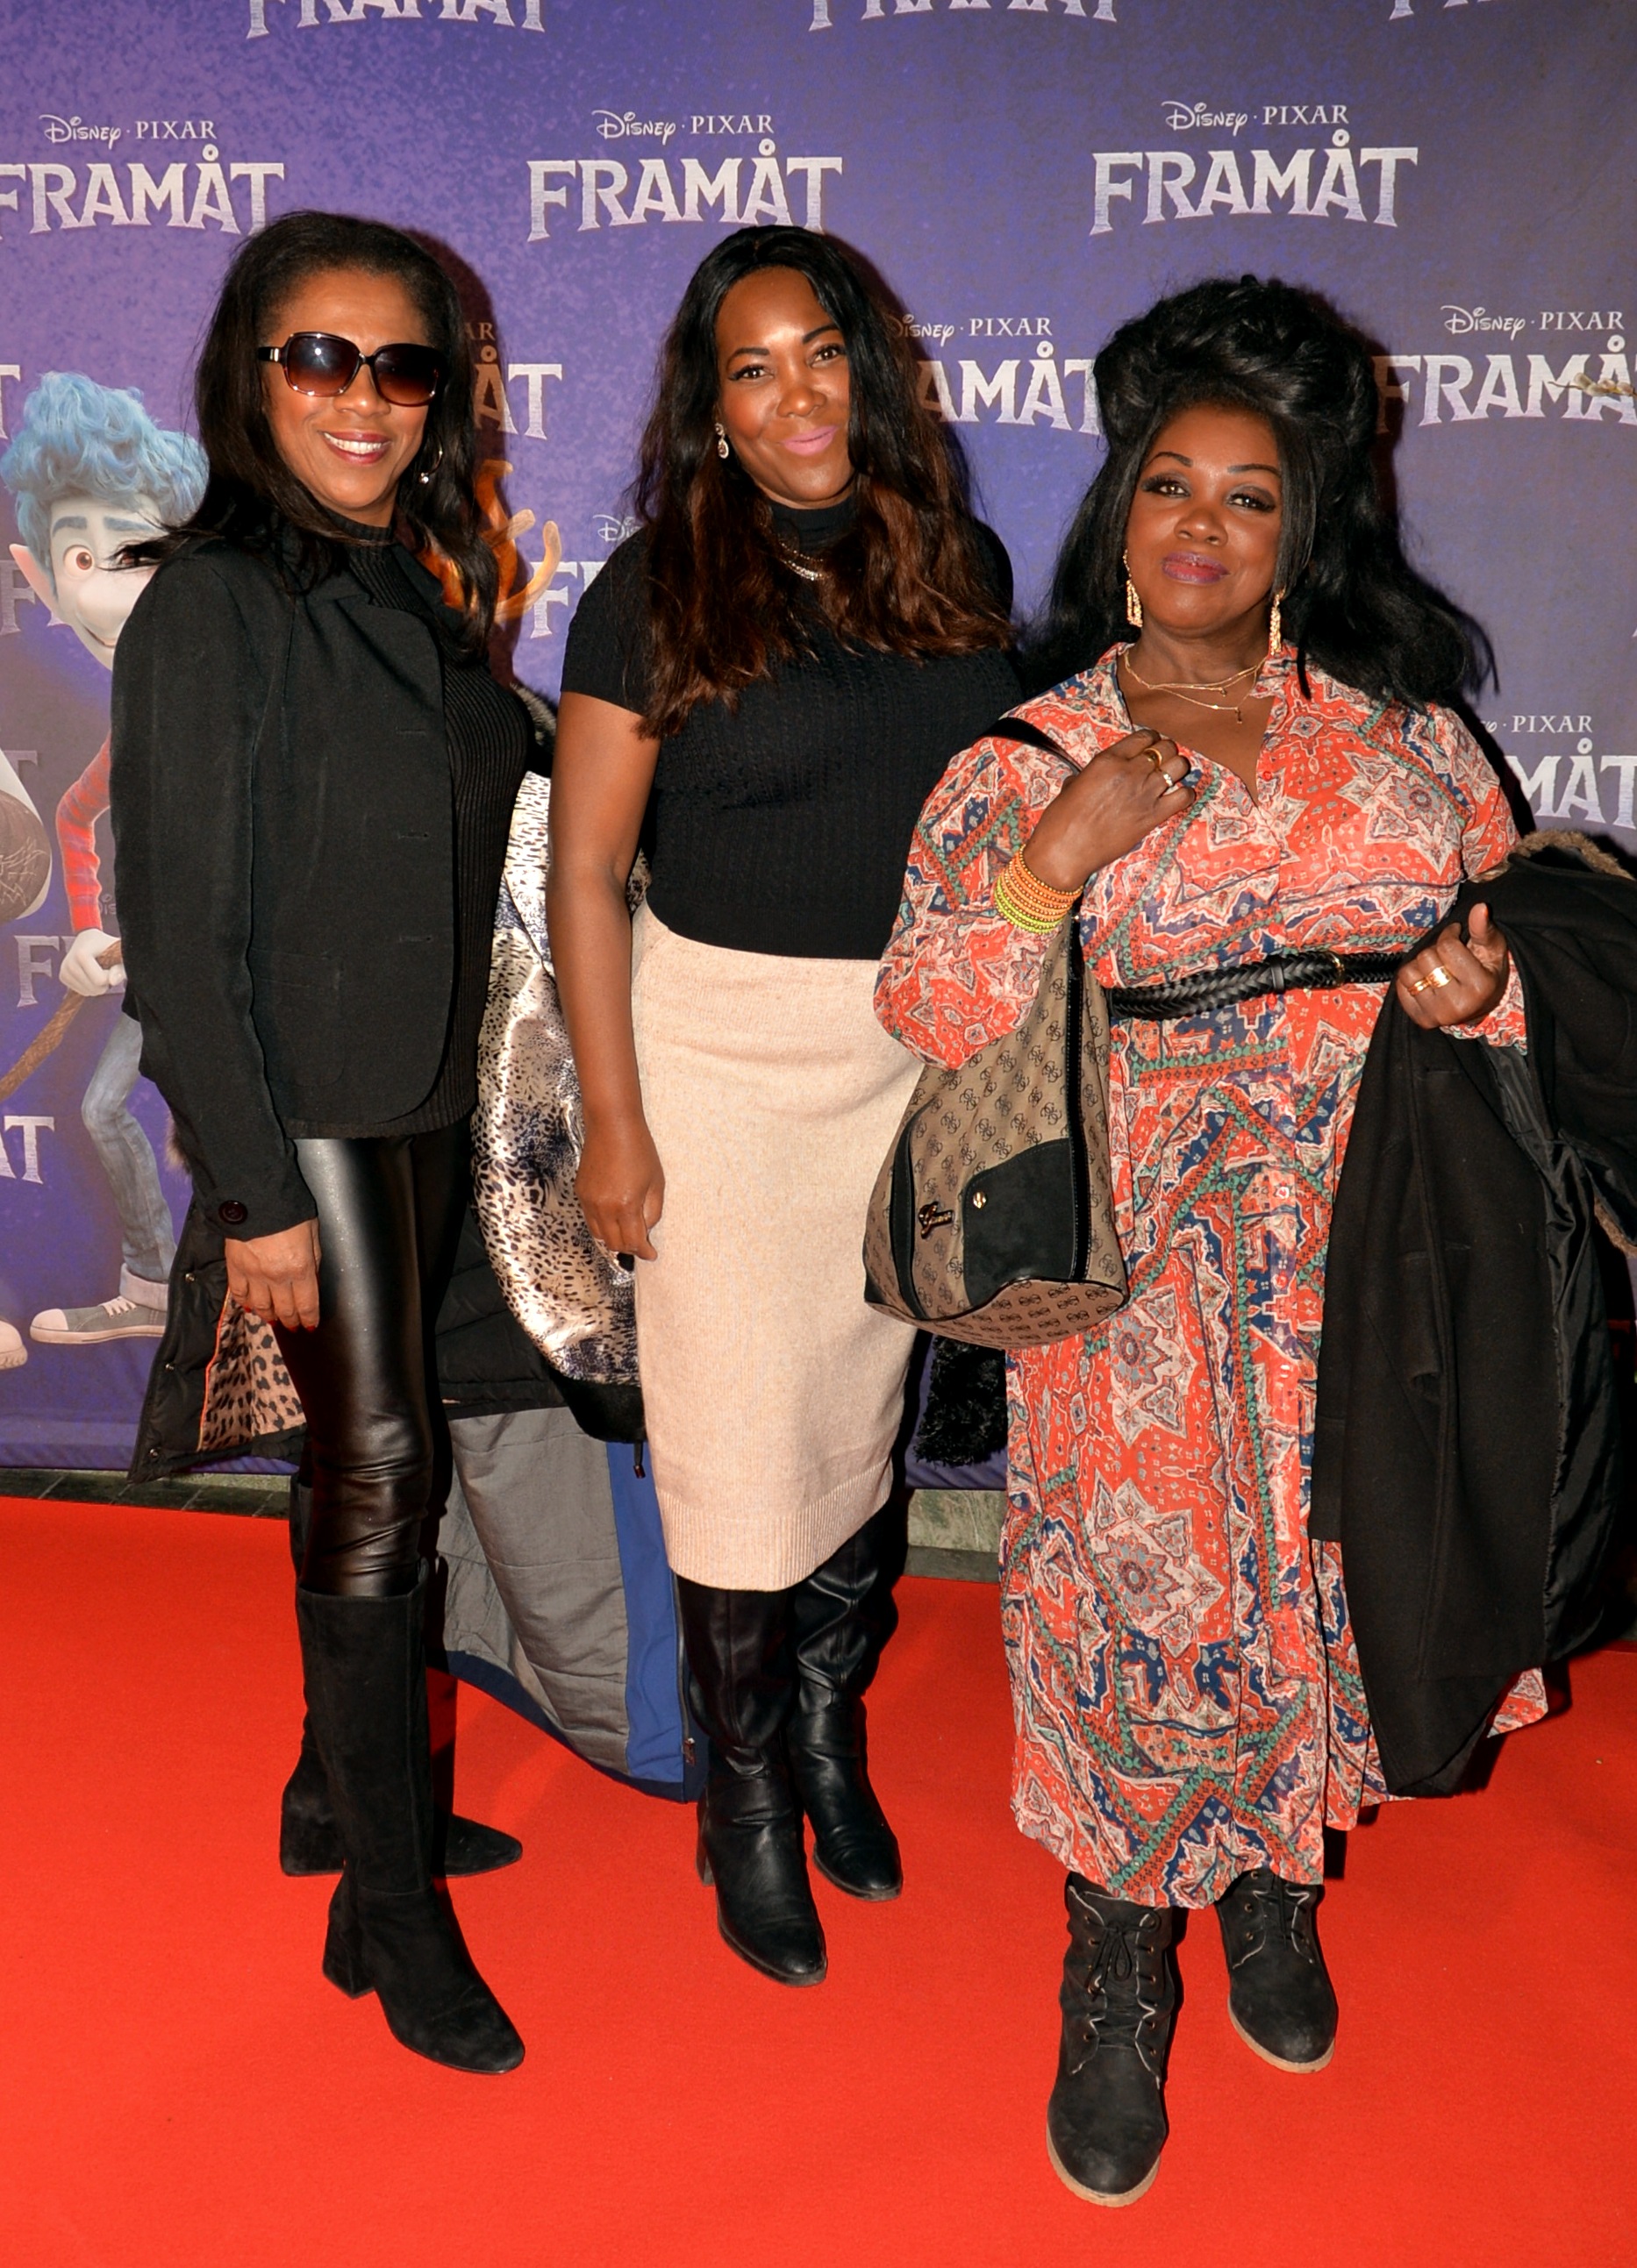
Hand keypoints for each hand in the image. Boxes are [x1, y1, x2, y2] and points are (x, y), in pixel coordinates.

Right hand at [58, 929, 123, 996]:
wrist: (90, 939)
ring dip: (97, 986)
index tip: (110, 965)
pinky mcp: (63, 977)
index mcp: (81, 954)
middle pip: (93, 988)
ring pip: (87, 992)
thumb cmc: (106, 945)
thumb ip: (119, 968)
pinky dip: (89, 987)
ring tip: (98, 970)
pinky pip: (81, 992)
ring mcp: (64, 970)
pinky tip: (90, 974)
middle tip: (105, 969)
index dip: (111, 976)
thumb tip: (113, 981)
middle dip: (105, 983)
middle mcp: (69, 962)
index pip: (100, 980)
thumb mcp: (118, 954)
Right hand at [224, 1218, 322, 1330]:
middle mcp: (277, 1277)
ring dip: (268, 1315)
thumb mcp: (313, 1233)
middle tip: (293, 1326)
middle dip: (290, 1320)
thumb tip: (313, 1279)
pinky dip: (245, 1303)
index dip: (309, 1318)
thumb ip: (314, 1259)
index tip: (310, 1325)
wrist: (255, 1197)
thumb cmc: (290, 1211)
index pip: (307, 1304)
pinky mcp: (235, 1267)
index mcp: (301, 1269)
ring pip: (261, 1306)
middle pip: (285, 1309)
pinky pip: (239, 1293)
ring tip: (273, 1319)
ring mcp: (254, 1274)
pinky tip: (249, 1307)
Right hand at [576, 1112, 663, 1262]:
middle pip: (614, 1244)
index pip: (634, 1242)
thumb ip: (652, 1211)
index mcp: (626, 1205)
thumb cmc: (638, 1149)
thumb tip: (646, 1230)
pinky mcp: (580, 1192)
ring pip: (599, 1235)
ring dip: (614, 1239)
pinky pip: (590, 1219)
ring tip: (628, 1232)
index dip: (644, 1252)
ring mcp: (589, 1200)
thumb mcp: (656, 1182)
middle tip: (642, 1244)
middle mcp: (603, 1207)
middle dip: (630, 1248)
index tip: (652, 1254)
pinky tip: (614, 1217)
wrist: (611, 1125)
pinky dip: (603, 1225)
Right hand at [1020, 729, 1195, 892]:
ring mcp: (1144, 793)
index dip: (1150, 740)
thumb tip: (1089, 777)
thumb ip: (1089, 775)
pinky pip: (1183, 797)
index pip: (1143, 737)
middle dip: (1166, 753)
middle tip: (1161, 763)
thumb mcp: (1072, 785)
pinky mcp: (1152, 816)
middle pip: (1165, 748)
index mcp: (1108, 760)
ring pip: (1179, 767)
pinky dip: (1185, 795)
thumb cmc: (1061, 819)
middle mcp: (1130, 772)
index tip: (1151, 747)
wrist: (1065, 849)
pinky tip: (1177, 799)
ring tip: (1170, 779)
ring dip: (1177, 770)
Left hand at [1395, 902, 1509, 1028]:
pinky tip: (1427, 982)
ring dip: (1420, 965)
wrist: (1481, 1007)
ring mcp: (1437, 1016)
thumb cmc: (1487, 971)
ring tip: (1436, 969)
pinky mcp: (1421, 1020)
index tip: (1455, 934)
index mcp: (1480, 987)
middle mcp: (1457, 1005)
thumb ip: (1483, 929)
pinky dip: (1410, 980)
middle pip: (1426, 958)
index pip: (1447, 946)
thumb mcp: (1492, 949)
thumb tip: (1480, 907)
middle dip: (1435, 951)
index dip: (1449, 934)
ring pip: (1409, 972)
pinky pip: (1400, 987)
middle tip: (1447, 957)